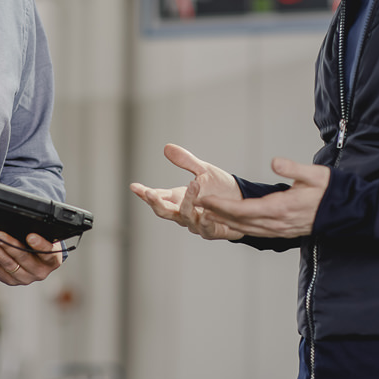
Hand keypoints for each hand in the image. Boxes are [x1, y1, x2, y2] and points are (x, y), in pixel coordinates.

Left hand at [0, 231, 62, 285]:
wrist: (37, 259)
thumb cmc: (40, 242)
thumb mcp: (45, 237)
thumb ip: (37, 233)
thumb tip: (19, 221)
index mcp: (52, 260)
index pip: (47, 252)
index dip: (39, 244)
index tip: (30, 236)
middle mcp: (40, 272)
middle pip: (22, 257)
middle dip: (7, 244)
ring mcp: (25, 278)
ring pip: (6, 264)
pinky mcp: (11, 281)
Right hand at [129, 143, 243, 240]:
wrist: (245, 202)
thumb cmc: (221, 188)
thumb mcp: (203, 170)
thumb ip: (185, 161)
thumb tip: (167, 147)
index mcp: (178, 198)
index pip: (157, 196)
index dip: (144, 193)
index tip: (134, 186)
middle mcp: (183, 212)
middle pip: (163, 211)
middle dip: (155, 202)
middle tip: (150, 192)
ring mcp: (196, 223)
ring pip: (184, 216)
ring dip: (187, 202)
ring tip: (193, 185)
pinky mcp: (212, 231)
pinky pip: (205, 228)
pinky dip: (204, 220)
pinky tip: (205, 213)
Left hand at [198, 158, 328, 238]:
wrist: (347, 211)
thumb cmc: (330, 190)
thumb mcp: (315, 174)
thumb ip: (293, 168)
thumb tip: (275, 162)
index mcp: (282, 208)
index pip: (244, 209)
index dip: (222, 205)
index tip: (204, 199)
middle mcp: (278, 223)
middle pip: (240, 221)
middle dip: (217, 214)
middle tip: (195, 207)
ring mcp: (280, 230)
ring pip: (246, 229)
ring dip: (225, 223)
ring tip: (206, 215)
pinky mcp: (282, 231)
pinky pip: (256, 232)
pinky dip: (239, 228)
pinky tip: (229, 223)